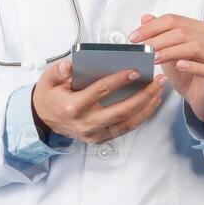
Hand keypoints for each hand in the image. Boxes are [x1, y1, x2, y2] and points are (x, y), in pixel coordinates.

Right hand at [30, 59, 168, 143]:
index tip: (136, 71)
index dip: (119, 80)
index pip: (101, 92)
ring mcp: (94, 134)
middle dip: (143, 95)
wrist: (44, 119)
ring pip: (127, 122)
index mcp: (73, 107)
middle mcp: (85, 123)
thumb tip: (70, 65)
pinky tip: (151, 103)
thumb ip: (59, 71)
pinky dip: (141, 116)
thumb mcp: (48, 80)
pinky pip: (125, 128)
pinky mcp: (100, 138)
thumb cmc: (50, 96)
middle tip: (158, 81)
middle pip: (121, 110)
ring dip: (147, 106)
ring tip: (160, 91)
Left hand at [129, 13, 203, 123]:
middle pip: (183, 32)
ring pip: (195, 47)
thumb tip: (146, 18)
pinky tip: (179, 65)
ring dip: (171, 51)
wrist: (201, 98)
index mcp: (199, 30)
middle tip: (143, 47)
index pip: (174, 20)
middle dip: (159, 39)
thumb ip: (159, 36)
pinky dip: (192, 66)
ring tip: (155, 57)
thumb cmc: (188, 76)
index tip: (135, 37)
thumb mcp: (168, 54)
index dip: (152, 26)